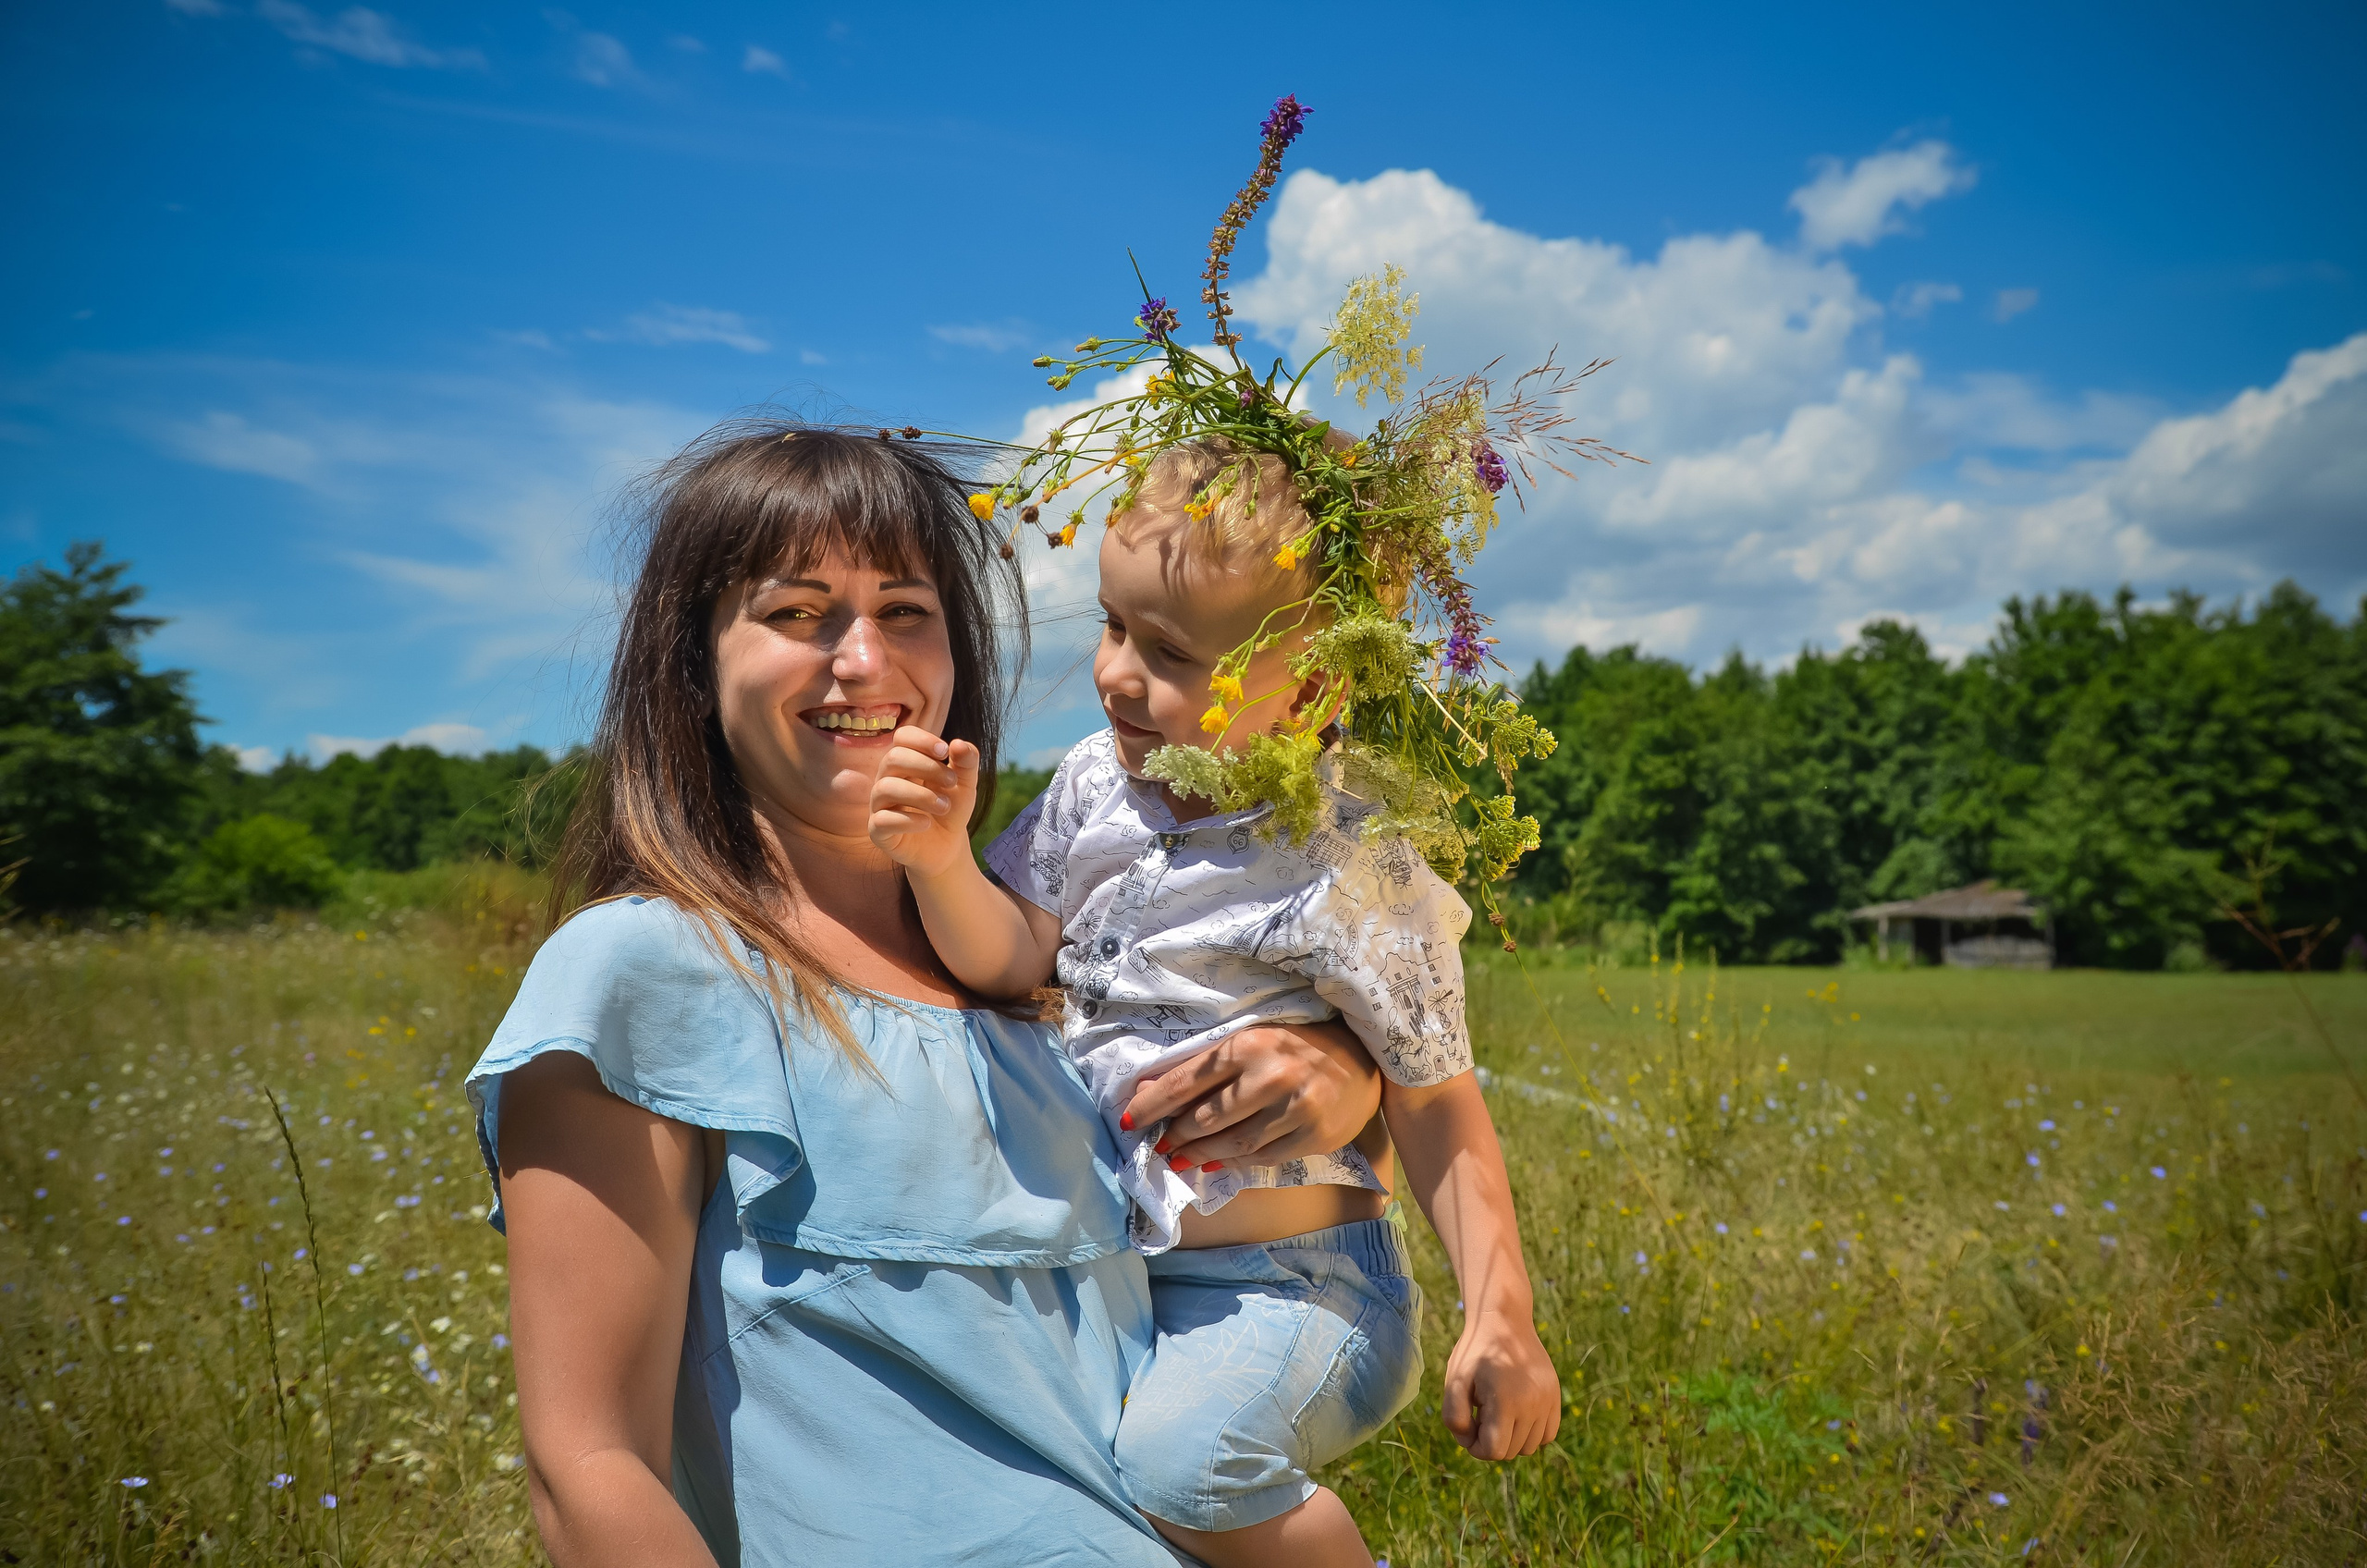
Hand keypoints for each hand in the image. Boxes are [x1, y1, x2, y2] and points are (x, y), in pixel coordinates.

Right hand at [867, 727, 978, 879]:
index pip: (902, 737)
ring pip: (886, 787)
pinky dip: (908, 820)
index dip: (922, 739)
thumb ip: (966, 763)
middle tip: (952, 782)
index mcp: (907, 763)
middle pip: (893, 758)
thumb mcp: (965, 785)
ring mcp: (880, 805)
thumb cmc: (950, 809)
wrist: (947, 847)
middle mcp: (887, 779)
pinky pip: (882, 820)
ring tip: (944, 805)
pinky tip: (927, 823)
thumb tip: (959, 743)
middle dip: (926, 767)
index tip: (945, 752)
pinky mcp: (878, 832)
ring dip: (921, 795)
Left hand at [1120, 1019, 1381, 1167]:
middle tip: (1158, 1145)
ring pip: (1233, 1143)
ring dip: (1200, 1154)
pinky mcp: (1314, 1136)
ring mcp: (1296, 1109)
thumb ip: (1206, 1067)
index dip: (1152, 1104)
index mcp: (1249, 1044)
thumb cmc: (1300, 1045)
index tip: (1127, 1120)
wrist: (1366, 1058)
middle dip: (1175, 1135)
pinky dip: (1237, 1161)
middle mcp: (1271, 1075)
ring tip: (1181, 1158)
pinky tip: (1219, 1161)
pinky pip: (1264, 1156)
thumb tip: (1147, 1091)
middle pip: (1206, 1118)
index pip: (1186, 1080)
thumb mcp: (1252, 1041)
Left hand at [1440, 1310, 1560, 1459]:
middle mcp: (1532, 1405)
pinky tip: (1516, 1413)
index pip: (1494, 1452)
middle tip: (1480, 1413)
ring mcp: (1547, 1401)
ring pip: (1530, 1447)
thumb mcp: (1454, 1382)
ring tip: (1498, 1411)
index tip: (1469, 1423)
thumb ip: (1453, 1418)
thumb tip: (1470, 1442)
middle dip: (1491, 1441)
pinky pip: (1548, 1434)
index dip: (1475, 1446)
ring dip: (1511, 1438)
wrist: (1504, 1321)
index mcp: (1505, 1402)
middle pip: (1511, 1451)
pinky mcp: (1555, 1397)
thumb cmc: (1475, 1353)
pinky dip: (1532, 1433)